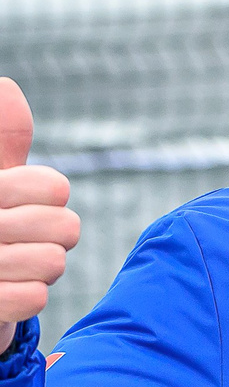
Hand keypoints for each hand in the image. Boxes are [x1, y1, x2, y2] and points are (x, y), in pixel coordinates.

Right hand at [0, 78, 80, 342]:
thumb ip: (2, 137)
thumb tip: (7, 87)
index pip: (55, 186)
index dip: (50, 195)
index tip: (21, 199)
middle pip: (65, 226)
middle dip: (52, 234)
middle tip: (21, 236)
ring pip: (53, 263)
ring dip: (39, 267)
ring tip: (10, 261)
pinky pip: (34, 299)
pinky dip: (26, 295)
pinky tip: (5, 288)